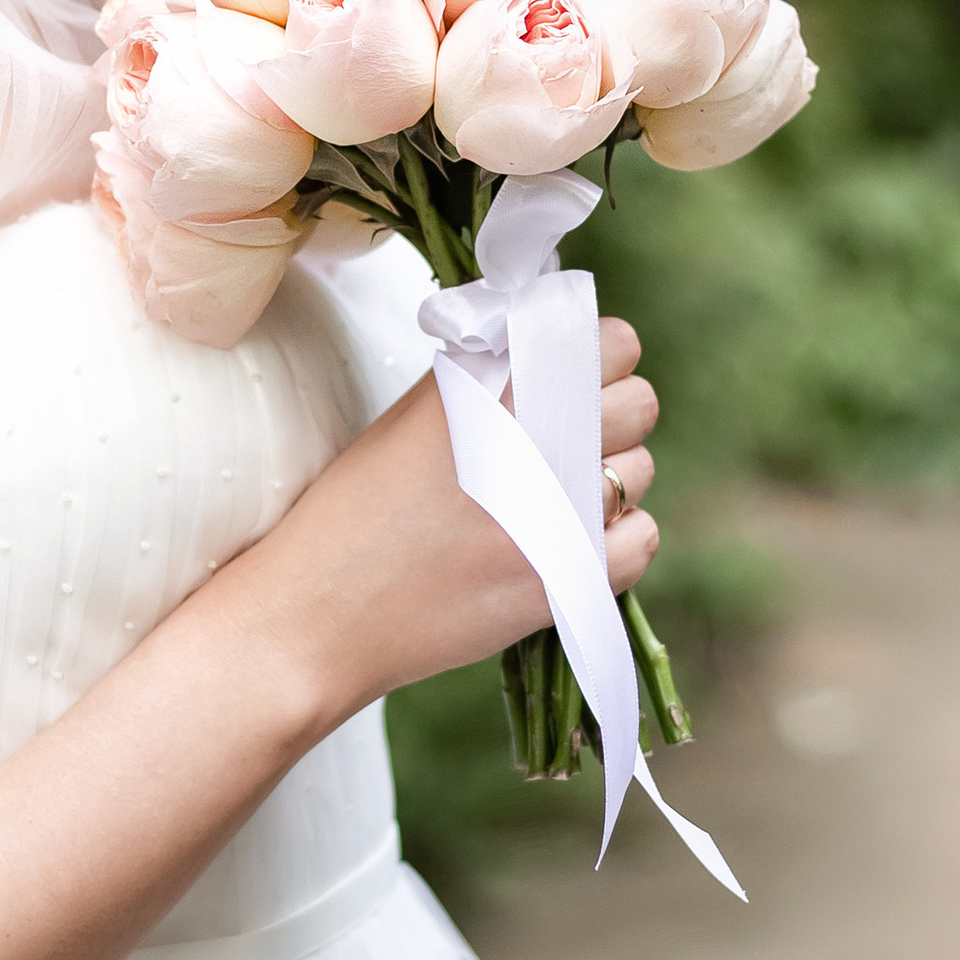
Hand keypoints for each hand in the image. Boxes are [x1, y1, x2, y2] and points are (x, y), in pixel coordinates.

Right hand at [235, 316, 659, 729]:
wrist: (318, 616)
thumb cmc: (352, 515)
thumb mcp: (409, 421)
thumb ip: (486, 381)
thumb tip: (549, 356)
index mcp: (491, 392)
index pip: (610, 343)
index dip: (597, 357)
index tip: (570, 376)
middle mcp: (531, 445)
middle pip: (639, 404)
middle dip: (608, 417)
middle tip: (564, 441)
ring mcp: (556, 517)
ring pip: (639, 472)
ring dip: (608, 480)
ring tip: (550, 500)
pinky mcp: (565, 584)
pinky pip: (641, 541)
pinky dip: (617, 542)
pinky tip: (569, 543)